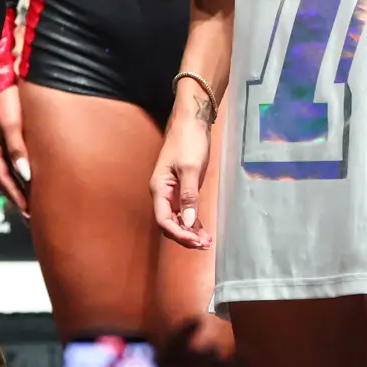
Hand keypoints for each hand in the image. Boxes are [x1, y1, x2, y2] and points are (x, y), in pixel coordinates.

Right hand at [0, 82, 30, 212]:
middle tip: (34, 217)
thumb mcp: (11, 123)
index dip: (16, 196)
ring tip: (37, 204)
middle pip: (8, 179)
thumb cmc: (7, 99)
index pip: (4, 179)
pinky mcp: (14, 138)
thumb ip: (18, 148)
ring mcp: (5, 144)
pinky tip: (37, 180)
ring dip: (24, 188)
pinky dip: (27, 175)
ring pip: (14, 172)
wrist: (7, 77)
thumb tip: (26, 174)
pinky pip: (19, 162)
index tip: (29, 212)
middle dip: (20, 198)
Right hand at [151, 98, 211, 248]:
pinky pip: (184, 211)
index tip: (197, 241)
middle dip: (185, 236)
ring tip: (207, 241)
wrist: (191, 122)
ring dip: (190, 232)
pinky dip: (193, 222)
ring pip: (177, 219)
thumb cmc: (188, 142)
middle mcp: (162, 193)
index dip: (179, 234)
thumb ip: (189, 196)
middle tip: (205, 244)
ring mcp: (172, 192)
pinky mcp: (181, 189)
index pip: (164, 220)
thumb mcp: (190, 169)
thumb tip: (189, 223)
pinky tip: (203, 230)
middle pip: (169, 223)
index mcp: (159, 189)